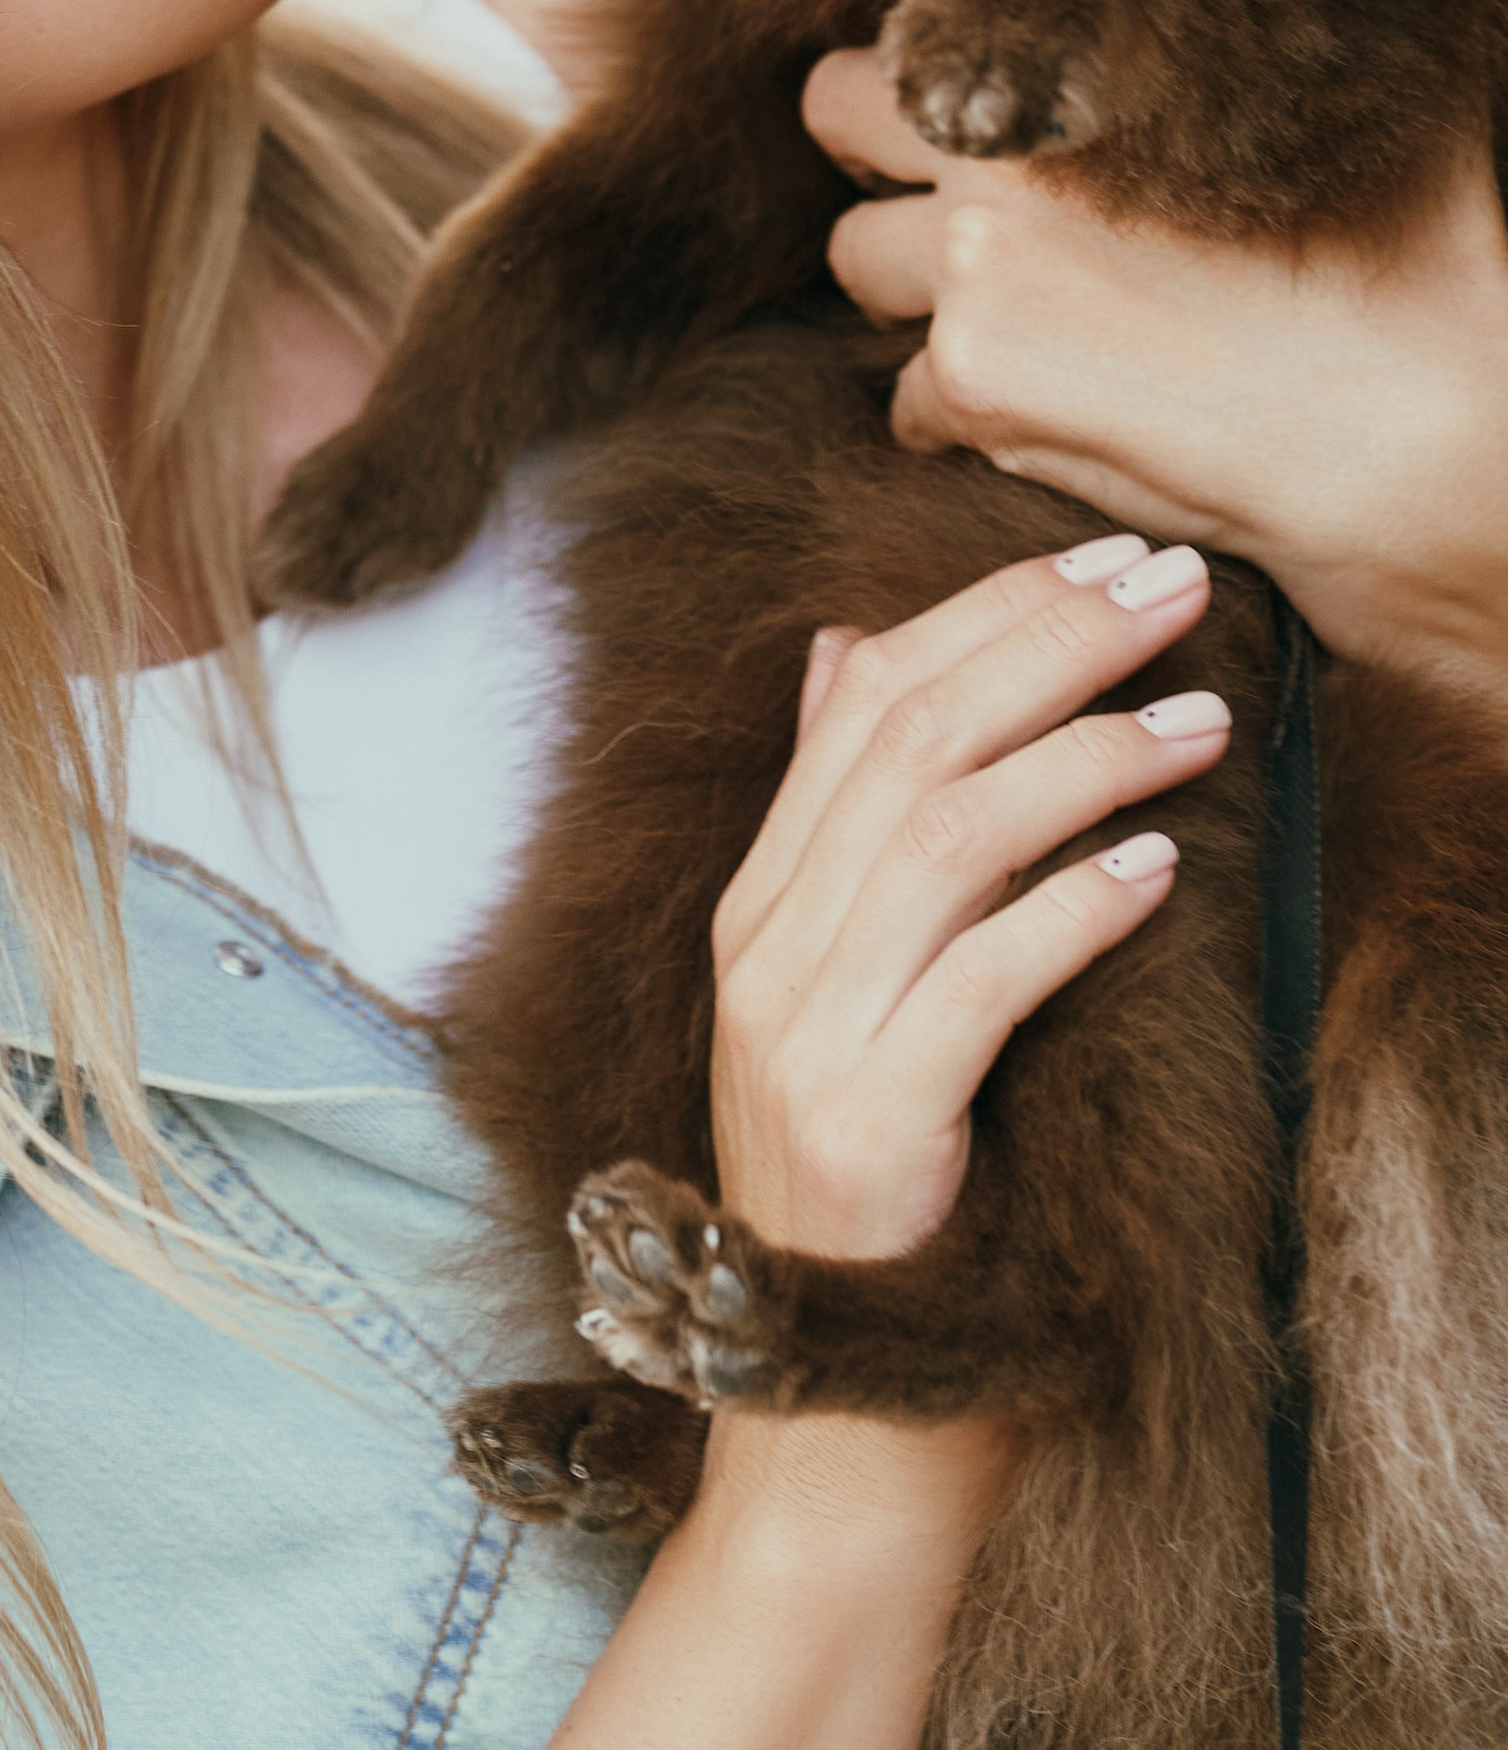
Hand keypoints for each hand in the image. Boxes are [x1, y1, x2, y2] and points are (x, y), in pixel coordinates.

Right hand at [709, 540, 1225, 1260]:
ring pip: (946, 836)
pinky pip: (982, 981)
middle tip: (1168, 589)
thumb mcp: (831, 986)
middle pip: (912, 738)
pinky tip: (1155, 865)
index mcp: (761, 896)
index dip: (986, 611)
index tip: (1102, 558)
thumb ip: (836, 823)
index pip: (868, 695)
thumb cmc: (866, 1183)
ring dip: (1085, 758)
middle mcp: (768, 944)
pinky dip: (1071, 908)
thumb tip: (841, 648)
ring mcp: (806, 1030)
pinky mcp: (869, 1120)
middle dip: (1050, 644)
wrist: (818, 1399)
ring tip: (1198, 722)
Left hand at [802, 49, 1507, 707]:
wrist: (1413, 435)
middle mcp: (993, 159)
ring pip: (857, 267)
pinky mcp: (979, 389)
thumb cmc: (1407, 261)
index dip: (916, 75)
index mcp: (1067, 69)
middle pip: (836, 121)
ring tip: (1003, 311)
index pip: (897, 36)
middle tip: (938, 195)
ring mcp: (971, 276)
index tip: (949, 112)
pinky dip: (954, 409)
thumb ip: (1278, 20)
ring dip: (909, 285)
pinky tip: (1042, 408)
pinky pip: (906, 398)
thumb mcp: (1356, 95)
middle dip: (876, 151)